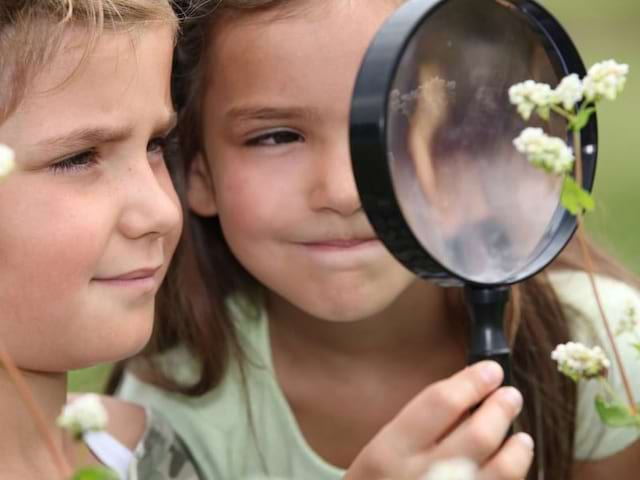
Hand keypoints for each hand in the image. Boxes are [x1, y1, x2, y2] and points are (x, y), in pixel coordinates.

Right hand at [344, 361, 533, 479]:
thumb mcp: (380, 454)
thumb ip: (418, 428)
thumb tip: (468, 396)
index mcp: (391, 451)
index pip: (440, 403)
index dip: (472, 382)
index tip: (491, 370)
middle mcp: (419, 477)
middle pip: (477, 434)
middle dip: (501, 409)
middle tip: (510, 396)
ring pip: (501, 471)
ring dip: (517, 449)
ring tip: (521, 438)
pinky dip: (512, 476)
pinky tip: (513, 469)